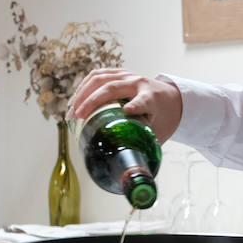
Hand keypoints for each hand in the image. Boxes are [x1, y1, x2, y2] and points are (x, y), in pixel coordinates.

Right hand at [68, 68, 183, 140]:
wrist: (171, 97)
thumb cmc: (162, 117)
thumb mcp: (158, 132)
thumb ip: (145, 146)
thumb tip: (132, 170)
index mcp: (152, 99)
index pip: (145, 101)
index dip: (136, 105)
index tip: (128, 111)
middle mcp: (139, 83)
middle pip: (113, 87)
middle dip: (92, 101)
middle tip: (77, 116)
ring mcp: (127, 75)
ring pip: (100, 78)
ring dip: (82, 93)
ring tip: (72, 111)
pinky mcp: (118, 73)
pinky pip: (97, 75)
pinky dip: (83, 87)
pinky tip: (75, 100)